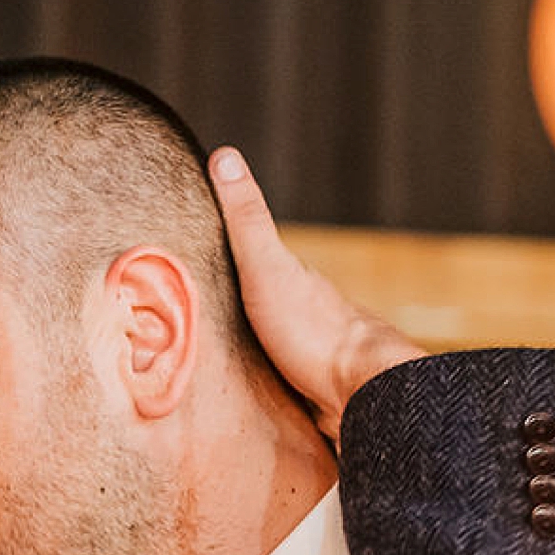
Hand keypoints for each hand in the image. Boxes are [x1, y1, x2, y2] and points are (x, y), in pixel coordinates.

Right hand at [208, 147, 423, 440]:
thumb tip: (225, 155)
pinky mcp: (311, 397)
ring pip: (273, 349)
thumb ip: (246, 218)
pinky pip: (280, 387)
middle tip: (197, 318)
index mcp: (290, 282)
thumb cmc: (312, 330)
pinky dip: (264, 387)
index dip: (226, 256)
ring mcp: (308, 357)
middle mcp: (303, 316)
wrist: (359, 395)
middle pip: (262, 307)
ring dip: (253, 353)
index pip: (253, 259)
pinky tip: (251, 398)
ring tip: (216, 363)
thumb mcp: (266, 266)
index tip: (195, 256)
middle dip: (237, 311)